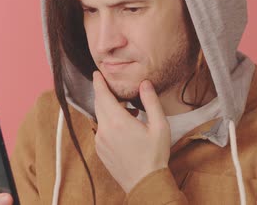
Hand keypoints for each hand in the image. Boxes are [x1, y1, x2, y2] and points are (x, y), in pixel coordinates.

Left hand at [92, 71, 170, 192]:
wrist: (144, 183)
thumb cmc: (154, 155)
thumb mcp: (159, 126)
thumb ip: (151, 101)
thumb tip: (144, 83)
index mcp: (118, 121)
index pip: (103, 95)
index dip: (99, 83)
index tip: (96, 73)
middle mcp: (104, 130)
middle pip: (98, 104)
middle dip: (102, 93)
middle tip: (108, 84)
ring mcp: (100, 141)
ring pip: (100, 118)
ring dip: (109, 109)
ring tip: (128, 111)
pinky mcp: (100, 150)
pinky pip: (101, 130)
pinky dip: (109, 122)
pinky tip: (124, 127)